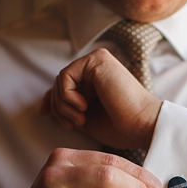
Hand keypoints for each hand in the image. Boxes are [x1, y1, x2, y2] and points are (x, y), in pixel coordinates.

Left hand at [40, 48, 162, 149]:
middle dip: (58, 107)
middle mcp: (97, 67)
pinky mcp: (98, 60)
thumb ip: (68, 109)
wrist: (141, 126)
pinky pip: (65, 76)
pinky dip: (67, 96)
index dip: (50, 99)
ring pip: (60, 80)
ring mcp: (98, 61)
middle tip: (72, 124)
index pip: (64, 84)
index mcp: (97, 80)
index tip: (44, 114)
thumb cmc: (121, 127)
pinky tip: (83, 108)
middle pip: (59, 82)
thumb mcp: (86, 119)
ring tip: (80, 119)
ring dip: (63, 105)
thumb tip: (45, 106)